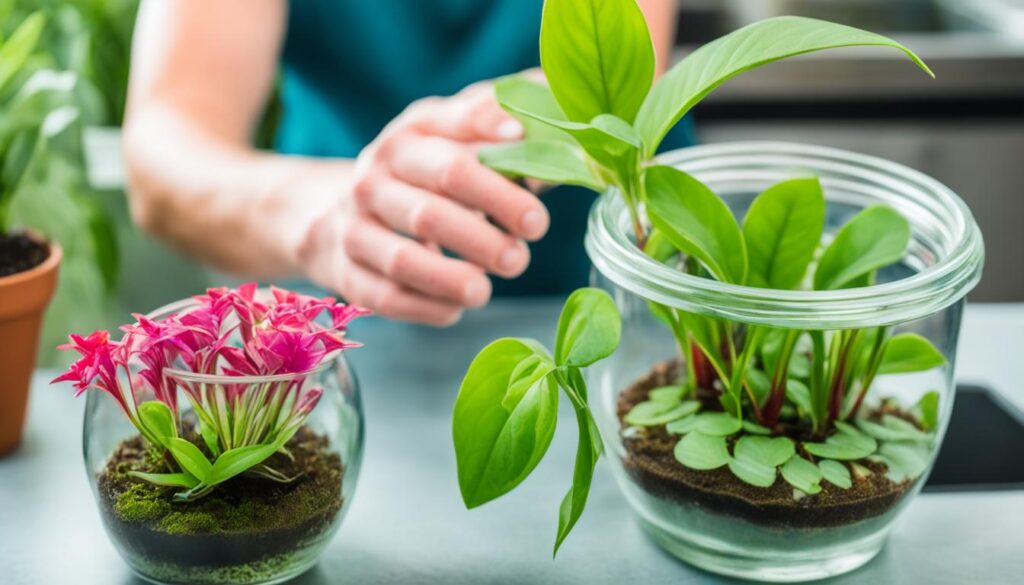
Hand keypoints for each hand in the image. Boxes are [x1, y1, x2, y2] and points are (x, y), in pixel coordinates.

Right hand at [297, 82, 549, 325]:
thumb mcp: (449, 134)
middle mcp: (374, 180)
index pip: (453, 161)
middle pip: (429, 212)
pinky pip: (385, 297)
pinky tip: (455, 308)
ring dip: (448, 279)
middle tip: (521, 254)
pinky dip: (424, 307)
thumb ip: (493, 127)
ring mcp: (354, 228)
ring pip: (401, 259)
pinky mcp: (348, 274)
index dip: (496, 184)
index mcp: (408, 140)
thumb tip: (544, 120)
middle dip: (480, 238)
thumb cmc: (420, 173)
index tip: (535, 205)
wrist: (335, 212)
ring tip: (486, 292)